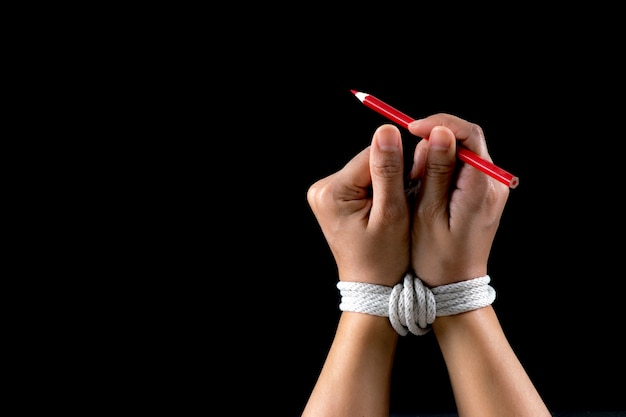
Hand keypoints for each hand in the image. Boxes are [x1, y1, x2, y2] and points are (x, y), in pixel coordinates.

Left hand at [307, 124, 409, 286]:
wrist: (371, 288)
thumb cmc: (385, 259)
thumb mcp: (392, 214)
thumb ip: (389, 172)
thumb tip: (387, 130)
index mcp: (333, 192)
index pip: (372, 155)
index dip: (401, 164)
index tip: (417, 184)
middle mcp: (322, 189)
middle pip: (369, 160)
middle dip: (393, 175)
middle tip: (408, 202)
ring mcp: (325, 194)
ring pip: (368, 169)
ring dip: (388, 181)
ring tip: (399, 208)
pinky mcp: (334, 198)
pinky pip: (363, 180)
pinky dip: (380, 190)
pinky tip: (388, 208)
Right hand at [407, 114, 509, 286]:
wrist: (454, 287)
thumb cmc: (436, 258)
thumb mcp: (428, 214)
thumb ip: (435, 172)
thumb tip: (439, 133)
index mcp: (481, 188)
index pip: (468, 135)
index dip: (438, 124)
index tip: (410, 129)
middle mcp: (493, 184)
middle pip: (468, 139)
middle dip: (434, 138)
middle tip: (410, 161)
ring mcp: (490, 188)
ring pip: (463, 151)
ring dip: (435, 154)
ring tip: (414, 179)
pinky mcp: (482, 193)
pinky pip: (461, 166)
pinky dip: (440, 166)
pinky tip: (423, 185)